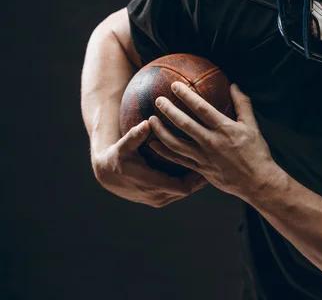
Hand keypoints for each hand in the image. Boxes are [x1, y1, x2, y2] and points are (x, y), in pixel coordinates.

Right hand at [92, 120, 206, 207]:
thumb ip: (135, 136)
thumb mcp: (124, 146)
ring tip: (208, 165)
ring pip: (183, 192)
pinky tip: (195, 170)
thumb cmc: (117, 156)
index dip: (197, 177)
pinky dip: (186, 183)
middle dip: (199, 178)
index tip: (208, 163)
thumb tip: (146, 123)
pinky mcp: (157, 200)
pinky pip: (177, 193)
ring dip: (194, 181)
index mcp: (152, 184)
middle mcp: (156, 197)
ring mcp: (157, 200)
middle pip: (187, 190)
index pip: (183, 186)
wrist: (106, 174)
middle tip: (213, 162)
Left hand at [148, 82, 283, 200]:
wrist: (257, 181)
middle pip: (184, 124)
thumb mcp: (252, 125)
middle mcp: (211, 142)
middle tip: (157, 100)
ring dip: (161, 131)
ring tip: (151, 120)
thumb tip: (234, 85)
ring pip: (176, 143)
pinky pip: (178, 159)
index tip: (174, 85)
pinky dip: (164, 152)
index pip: (201, 108)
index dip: (186, 96)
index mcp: (224, 129)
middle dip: (168, 110)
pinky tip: (153, 144)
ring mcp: (204, 157)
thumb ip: (242, 104)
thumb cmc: (256, 152)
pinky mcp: (200, 169)